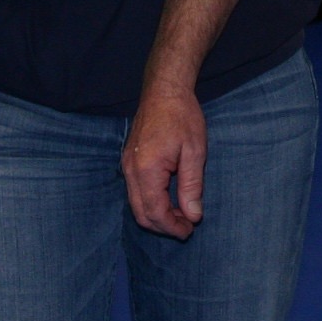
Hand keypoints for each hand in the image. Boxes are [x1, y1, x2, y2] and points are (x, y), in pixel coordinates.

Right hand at [124, 81, 206, 237]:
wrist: (164, 90)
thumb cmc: (182, 117)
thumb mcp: (195, 152)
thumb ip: (192, 186)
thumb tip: (193, 216)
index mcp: (147, 170)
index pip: (155, 212)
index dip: (172, 227)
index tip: (190, 230)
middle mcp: (130, 171)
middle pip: (141, 214)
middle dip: (163, 226)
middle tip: (186, 227)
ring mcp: (126, 165)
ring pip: (136, 204)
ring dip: (156, 215)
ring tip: (180, 215)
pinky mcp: (129, 161)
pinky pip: (135, 192)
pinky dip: (150, 202)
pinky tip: (168, 199)